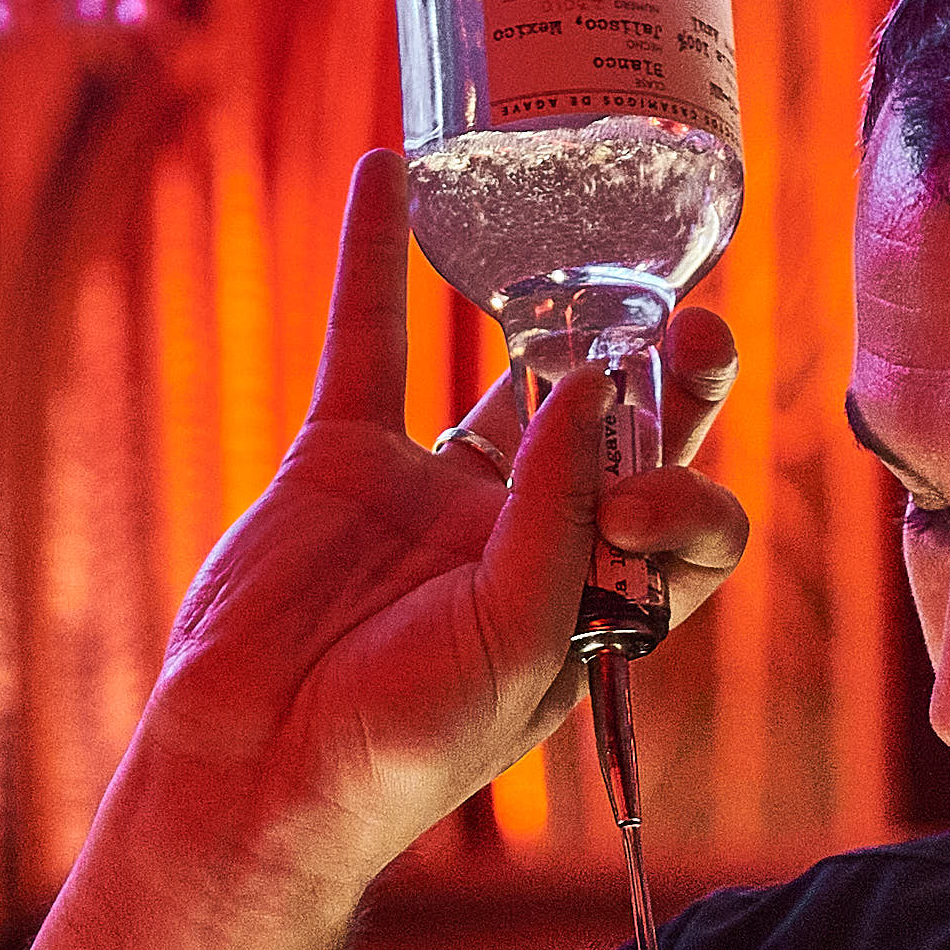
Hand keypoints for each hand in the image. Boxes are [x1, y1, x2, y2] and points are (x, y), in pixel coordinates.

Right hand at [133, 150, 746, 907]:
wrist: (254, 774)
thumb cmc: (400, 746)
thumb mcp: (514, 646)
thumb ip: (556, 520)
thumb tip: (591, 383)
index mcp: (594, 602)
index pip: (686, 523)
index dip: (686, 489)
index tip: (631, 501)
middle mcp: (529, 537)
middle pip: (626, 429)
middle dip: (672, 375)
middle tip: (696, 327)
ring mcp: (436, 489)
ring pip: (512, 372)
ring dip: (558, 306)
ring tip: (595, 238)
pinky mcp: (343, 459)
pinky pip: (368, 341)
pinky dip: (372, 259)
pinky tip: (389, 175)